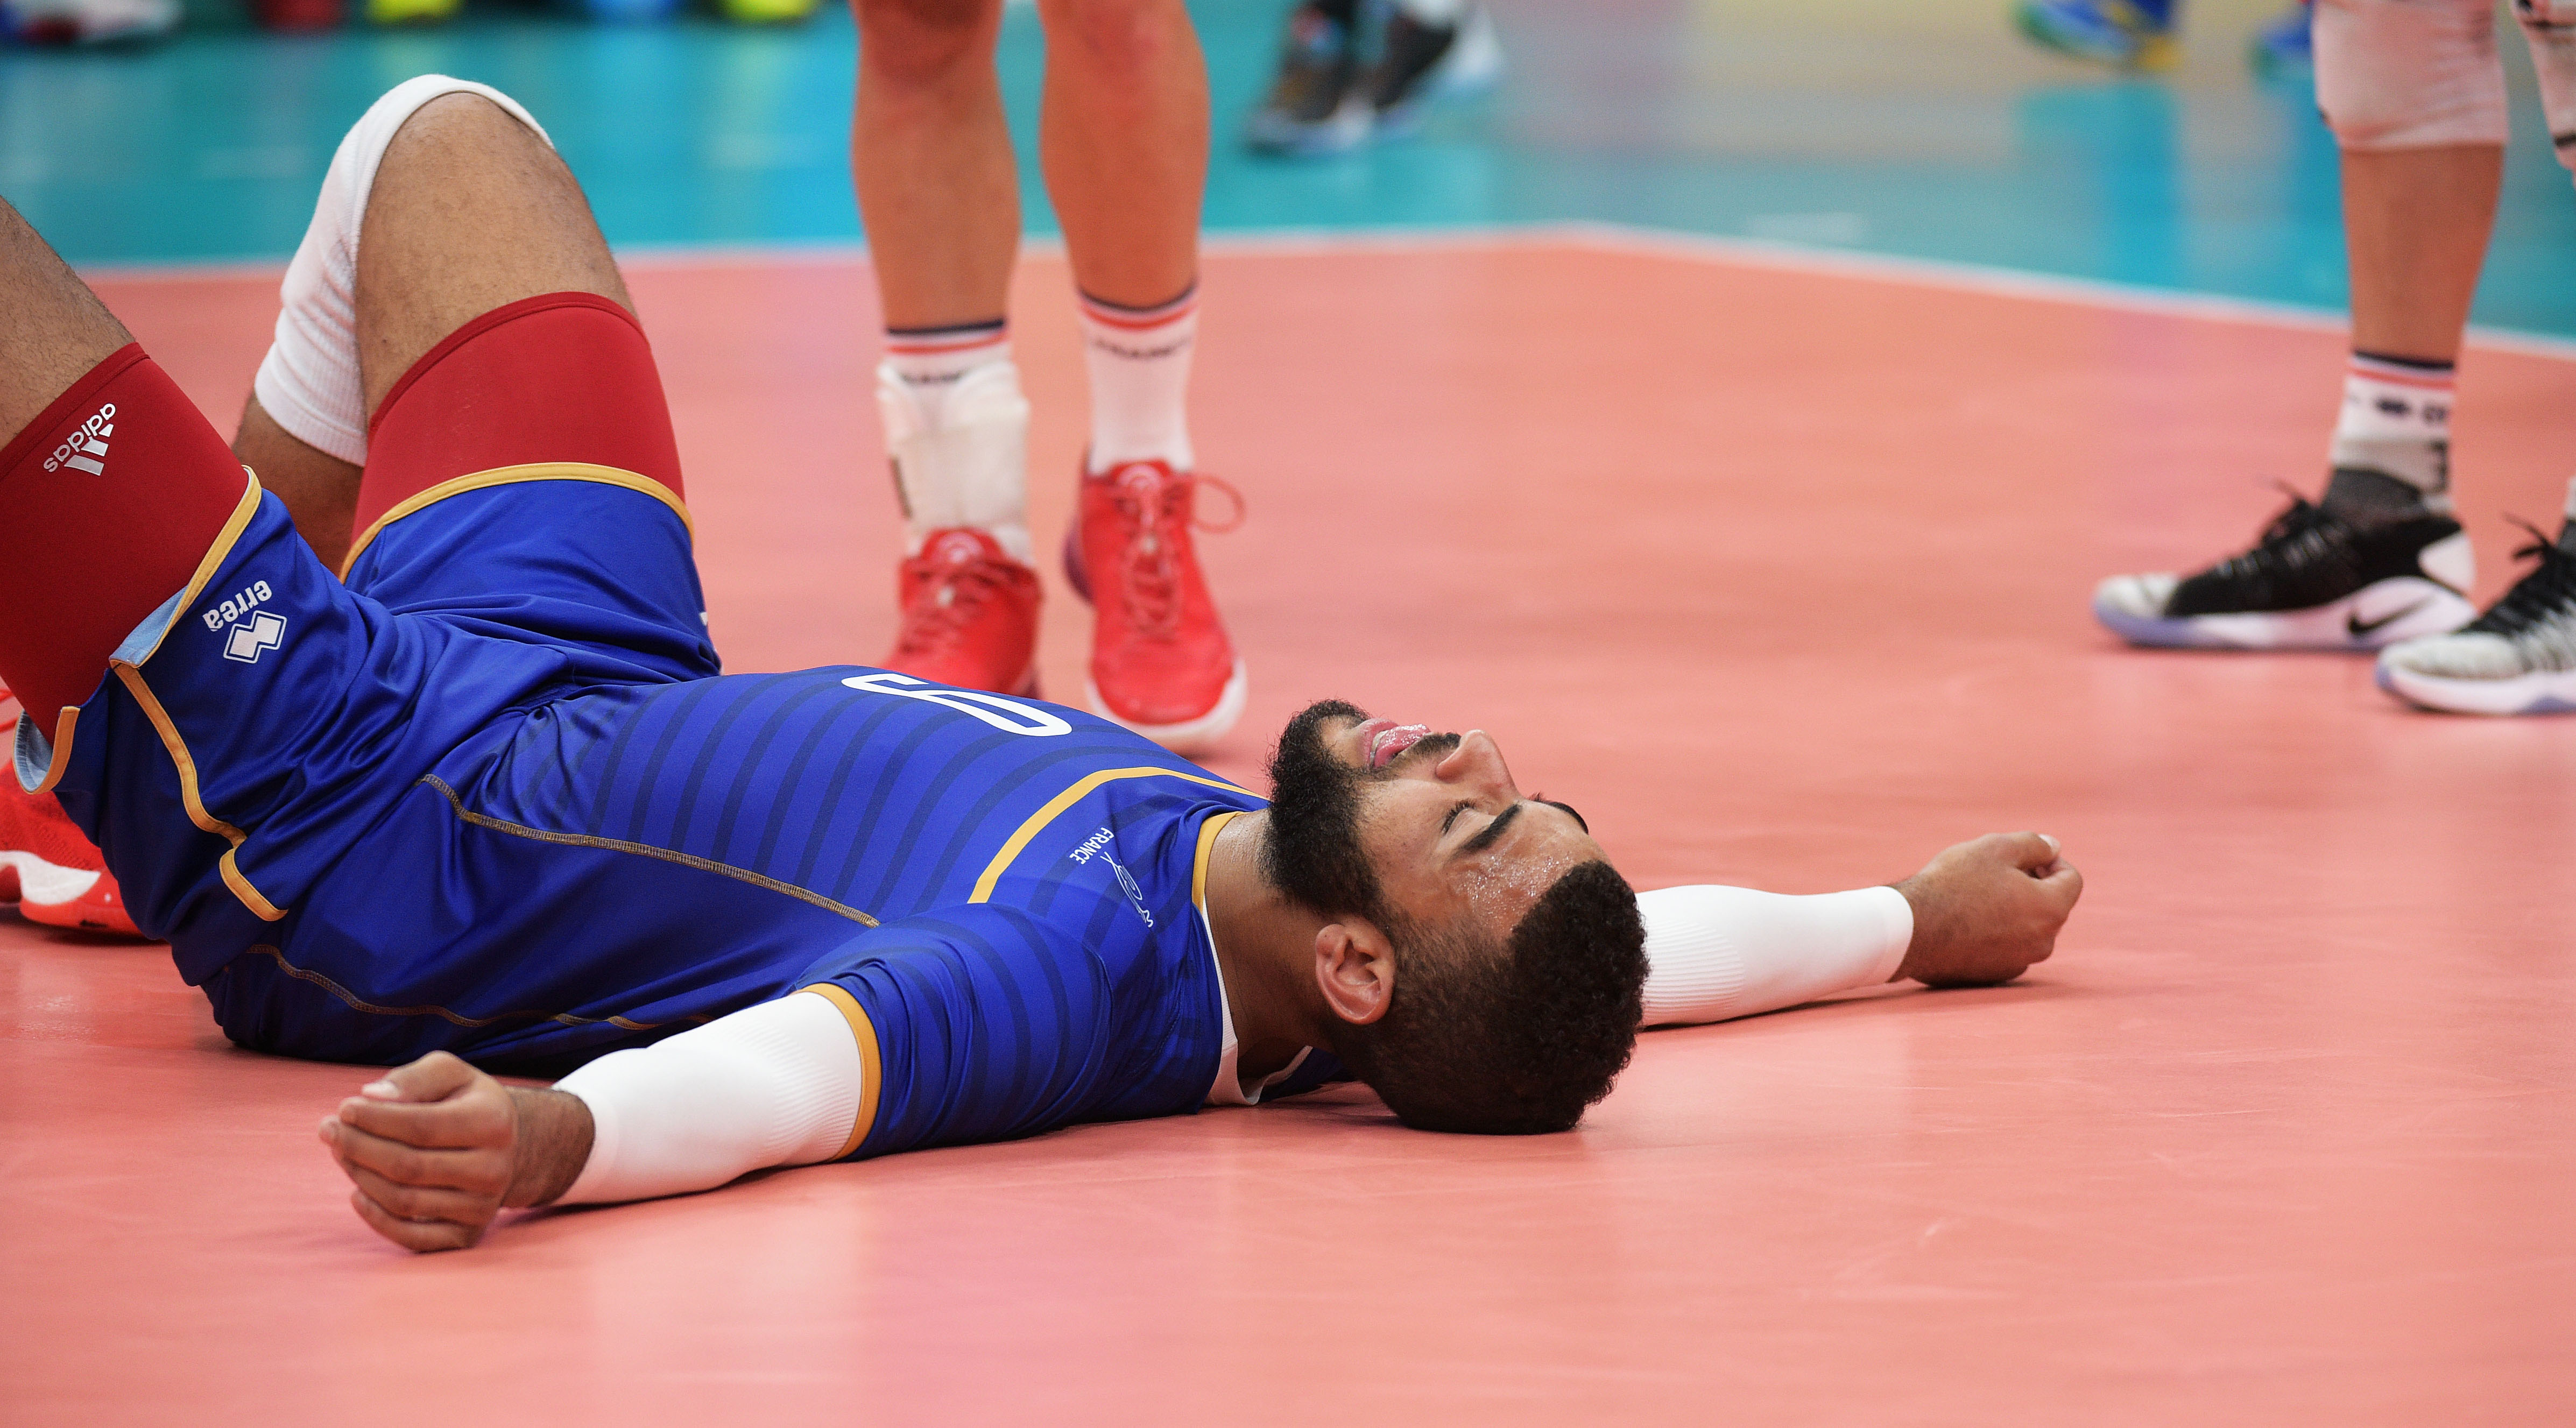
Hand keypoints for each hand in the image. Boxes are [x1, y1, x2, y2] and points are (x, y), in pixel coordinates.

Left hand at [317, 1051, 592, 1252]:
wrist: (510, 1148)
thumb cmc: (465, 1103)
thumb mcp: (450, 1075)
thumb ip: (413, 1078)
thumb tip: (370, 1097)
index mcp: (492, 1123)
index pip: (421, 1126)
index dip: (374, 1119)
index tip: (343, 1109)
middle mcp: (493, 1169)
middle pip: (407, 1166)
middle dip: (357, 1147)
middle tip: (328, 1130)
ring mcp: (482, 1207)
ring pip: (404, 1200)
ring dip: (360, 1176)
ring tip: (342, 1153)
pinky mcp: (467, 1234)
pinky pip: (412, 1237)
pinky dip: (375, 1219)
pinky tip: (357, 1193)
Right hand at [1891, 832, 2081, 987]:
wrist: (1912, 931)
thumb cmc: (1954, 885)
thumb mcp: (1996, 848)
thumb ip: (2034, 845)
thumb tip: (2054, 848)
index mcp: (2051, 909)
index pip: (2071, 878)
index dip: (2049, 860)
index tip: (2021, 857)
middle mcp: (2043, 942)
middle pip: (2050, 905)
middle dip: (2030, 886)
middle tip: (1993, 874)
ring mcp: (2020, 962)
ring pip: (2027, 928)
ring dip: (2013, 911)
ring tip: (1975, 898)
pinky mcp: (1996, 975)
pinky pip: (2007, 948)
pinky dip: (1996, 934)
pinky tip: (1966, 922)